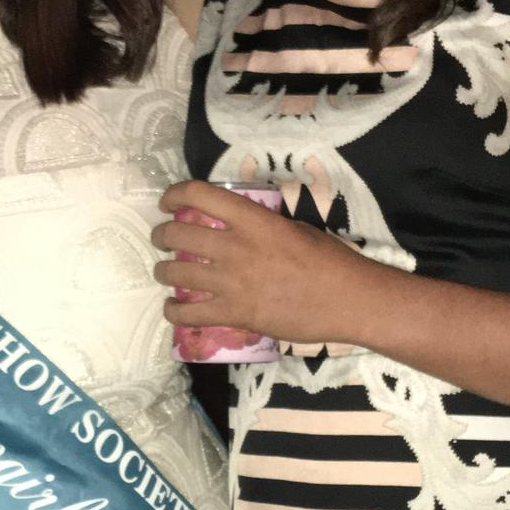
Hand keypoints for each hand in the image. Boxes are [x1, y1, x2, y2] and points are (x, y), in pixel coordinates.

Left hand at [152, 179, 373, 344]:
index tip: (168, 202)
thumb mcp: (292, 226)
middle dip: (162, 235)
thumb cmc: (327, 259)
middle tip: (162, 238)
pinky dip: (174, 312)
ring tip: (163, 272)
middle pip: (178, 234)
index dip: (175, 194)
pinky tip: (172, 309)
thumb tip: (238, 225)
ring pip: (176, 273)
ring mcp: (232, 282)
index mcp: (252, 219)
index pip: (198, 195)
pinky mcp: (235, 315)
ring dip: (163, 271)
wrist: (347, 300)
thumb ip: (259, 224)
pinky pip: (190, 315)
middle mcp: (235, 247)